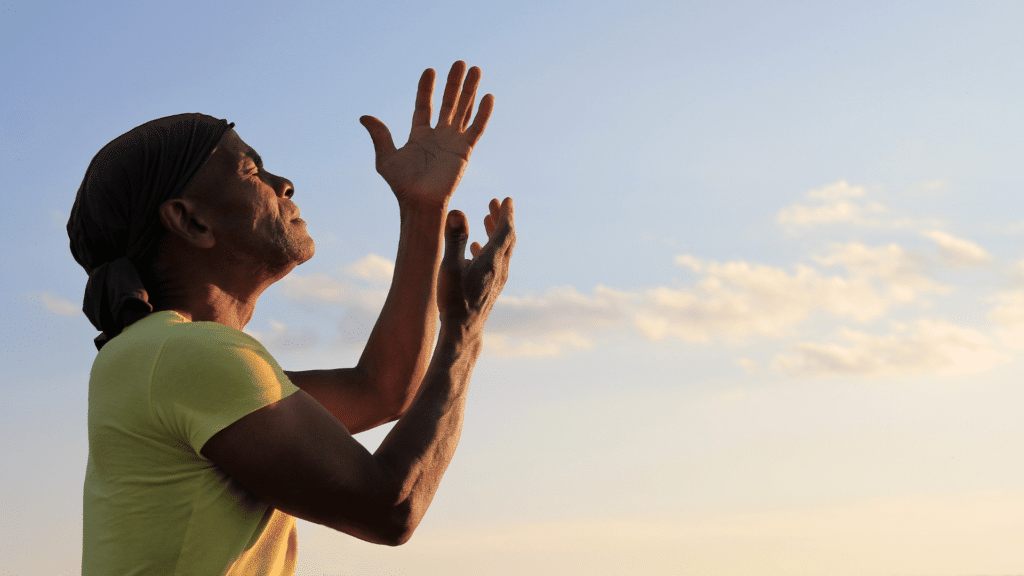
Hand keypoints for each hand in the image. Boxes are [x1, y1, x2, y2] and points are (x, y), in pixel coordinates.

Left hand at [360, 61, 493, 204]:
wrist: (420, 203)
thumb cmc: (402, 185)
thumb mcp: (386, 158)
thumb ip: (380, 136)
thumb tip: (364, 116)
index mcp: (419, 135)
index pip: (424, 105)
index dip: (427, 88)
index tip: (430, 70)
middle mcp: (438, 136)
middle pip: (448, 103)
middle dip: (454, 83)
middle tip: (460, 63)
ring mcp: (453, 142)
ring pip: (463, 110)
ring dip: (470, 91)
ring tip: (475, 69)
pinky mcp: (465, 151)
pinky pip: (476, 129)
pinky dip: (483, 113)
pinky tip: (488, 96)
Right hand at [438, 198, 515, 326]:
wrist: (462, 331)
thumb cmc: (454, 299)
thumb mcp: (450, 266)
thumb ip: (454, 238)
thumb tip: (458, 211)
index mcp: (493, 260)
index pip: (505, 231)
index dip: (506, 214)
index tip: (507, 199)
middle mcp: (500, 269)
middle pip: (507, 239)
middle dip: (502, 220)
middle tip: (495, 204)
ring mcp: (497, 280)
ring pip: (502, 251)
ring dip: (496, 233)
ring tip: (487, 220)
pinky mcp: (490, 288)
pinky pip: (495, 263)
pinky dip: (488, 249)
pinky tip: (476, 249)